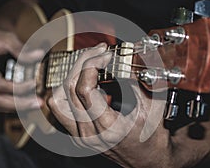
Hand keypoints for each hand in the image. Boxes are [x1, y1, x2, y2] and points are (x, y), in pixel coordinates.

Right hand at [0, 18, 43, 112]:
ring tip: (33, 104)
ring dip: (15, 108)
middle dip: (19, 104)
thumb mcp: (6, 37)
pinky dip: (8, 105)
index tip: (34, 84)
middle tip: (38, 103)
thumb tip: (39, 55)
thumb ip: (22, 49)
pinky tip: (23, 103)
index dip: (18, 88)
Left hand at [47, 42, 176, 166]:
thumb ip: (135, 79)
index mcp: (108, 128)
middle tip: (98, 51)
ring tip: (87, 64)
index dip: (92, 64)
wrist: (147, 158)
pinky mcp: (77, 134)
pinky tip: (84, 81)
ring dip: (70, 77)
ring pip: (58, 99)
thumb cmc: (151, 135)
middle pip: (69, 89)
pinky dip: (68, 90)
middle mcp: (89, 134)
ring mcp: (80, 136)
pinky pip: (61, 109)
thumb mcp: (151, 104)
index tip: (105, 54)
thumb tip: (123, 55)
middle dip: (82, 63)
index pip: (84, 89)